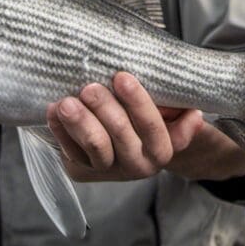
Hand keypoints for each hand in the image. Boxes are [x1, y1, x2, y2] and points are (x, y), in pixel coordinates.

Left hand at [46, 72, 244, 182]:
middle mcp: (138, 164)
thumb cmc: (151, 114)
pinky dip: (61, 131)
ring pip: (95, 148)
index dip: (139, 103)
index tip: (122, 76)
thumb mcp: (170, 109)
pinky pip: (71, 153)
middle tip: (90, 88)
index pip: (152, 127)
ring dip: (80, 124)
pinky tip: (53, 111)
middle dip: (105, 110)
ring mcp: (110, 168)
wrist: (136, 144)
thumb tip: (191, 111)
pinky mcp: (84, 168)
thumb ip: (176, 104)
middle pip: (121, 137)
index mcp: (161, 148)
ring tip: (67, 103)